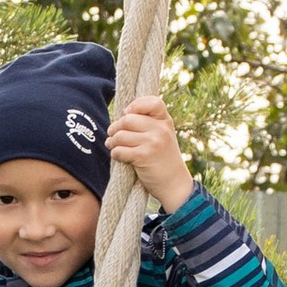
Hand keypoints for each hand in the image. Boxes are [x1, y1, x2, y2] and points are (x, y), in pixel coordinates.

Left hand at [108, 94, 191, 210]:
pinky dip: (115, 153)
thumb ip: (149, 123)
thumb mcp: (163, 136)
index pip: (152, 102)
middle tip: (112, 134)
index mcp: (165, 121)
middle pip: (128, 119)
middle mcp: (160, 129)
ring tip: (113, 145)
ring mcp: (153, 142)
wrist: (174, 183)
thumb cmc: (163, 158)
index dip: (135, 105)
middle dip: (116, 127)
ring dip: (112, 141)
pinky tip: (118, 156)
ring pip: (121, 135)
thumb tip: (124, 113)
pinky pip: (119, 150)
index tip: (128, 113)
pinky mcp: (143, 156)